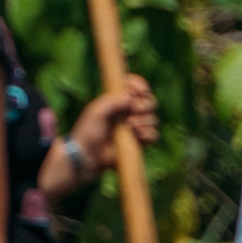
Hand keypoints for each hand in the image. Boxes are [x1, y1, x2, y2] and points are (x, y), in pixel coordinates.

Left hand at [40, 74, 157, 200]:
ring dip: (145, 121)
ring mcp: (136, 127)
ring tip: (131, 127)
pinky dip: (149, 135)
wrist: (87, 156)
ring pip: (153, 119)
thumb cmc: (88, 132)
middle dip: (145, 105)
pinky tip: (137, 136)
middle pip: (149, 102)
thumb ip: (113, 102)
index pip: (134, 87)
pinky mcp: (139, 142)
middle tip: (134, 111)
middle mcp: (129, 112)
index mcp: (117, 101)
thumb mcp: (96, 112)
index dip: (140, 86)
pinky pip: (154, 135)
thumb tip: (131, 98)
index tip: (140, 90)